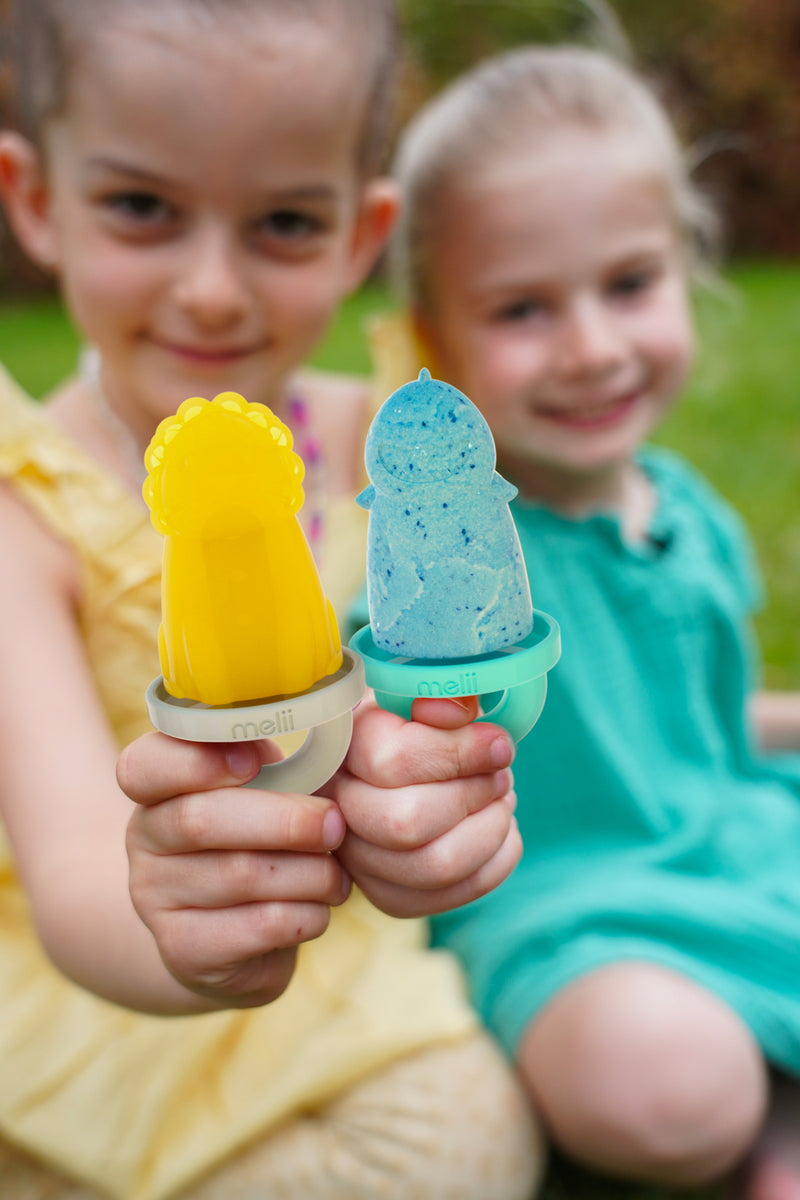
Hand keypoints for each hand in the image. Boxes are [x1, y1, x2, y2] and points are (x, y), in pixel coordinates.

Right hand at [119, 733, 350, 1007]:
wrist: (232, 938)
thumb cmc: (259, 840)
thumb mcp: (260, 789)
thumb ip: (269, 756)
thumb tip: (317, 718)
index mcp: (155, 787)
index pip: (144, 765)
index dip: (196, 761)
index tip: (254, 761)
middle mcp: (144, 839)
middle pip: (201, 821)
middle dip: (284, 820)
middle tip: (335, 823)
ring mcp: (155, 898)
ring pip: (240, 875)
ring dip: (308, 872)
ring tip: (337, 874)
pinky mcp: (184, 950)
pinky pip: (258, 926)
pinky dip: (306, 914)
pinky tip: (320, 909)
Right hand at [324, 695, 520, 916]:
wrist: (392, 763)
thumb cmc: (413, 723)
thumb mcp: (421, 694)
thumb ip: (441, 695)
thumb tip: (458, 712)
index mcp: (342, 747)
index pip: (395, 761)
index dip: (461, 753)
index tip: (500, 744)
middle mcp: (335, 808)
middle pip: (408, 822)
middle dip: (474, 796)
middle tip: (501, 775)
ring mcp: (356, 861)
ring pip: (434, 867)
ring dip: (490, 831)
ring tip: (502, 801)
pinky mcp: (387, 895)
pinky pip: (449, 897)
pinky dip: (494, 863)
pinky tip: (500, 831)